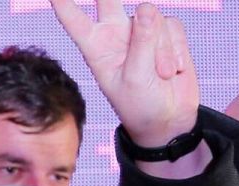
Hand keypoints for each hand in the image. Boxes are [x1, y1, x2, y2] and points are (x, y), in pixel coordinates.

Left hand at [50, 0, 198, 146]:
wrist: (169, 121)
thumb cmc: (142, 106)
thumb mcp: (136, 79)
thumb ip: (142, 43)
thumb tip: (148, 7)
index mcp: (95, 47)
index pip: (73, 17)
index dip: (62, 0)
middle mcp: (115, 34)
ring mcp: (141, 32)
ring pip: (152, 18)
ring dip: (161, 49)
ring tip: (161, 76)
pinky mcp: (165, 33)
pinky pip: (172, 27)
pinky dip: (176, 50)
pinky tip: (173, 70)